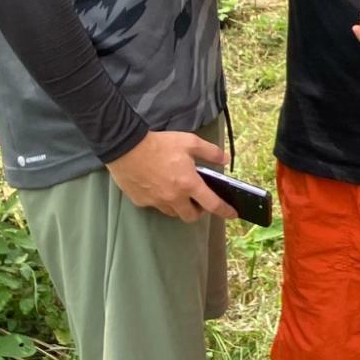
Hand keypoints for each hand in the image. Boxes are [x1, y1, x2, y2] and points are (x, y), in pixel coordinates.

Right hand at [107, 129, 232, 221]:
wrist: (126, 147)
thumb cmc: (160, 144)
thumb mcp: (190, 142)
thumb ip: (210, 152)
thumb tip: (225, 159)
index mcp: (189, 184)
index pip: (212, 204)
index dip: (225, 211)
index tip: (233, 214)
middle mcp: (174, 197)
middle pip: (191, 216)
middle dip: (198, 212)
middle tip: (198, 200)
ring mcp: (156, 201)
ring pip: (173, 212)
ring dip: (180, 206)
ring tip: (179, 192)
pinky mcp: (141, 202)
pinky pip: (156, 206)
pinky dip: (161, 200)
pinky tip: (159, 187)